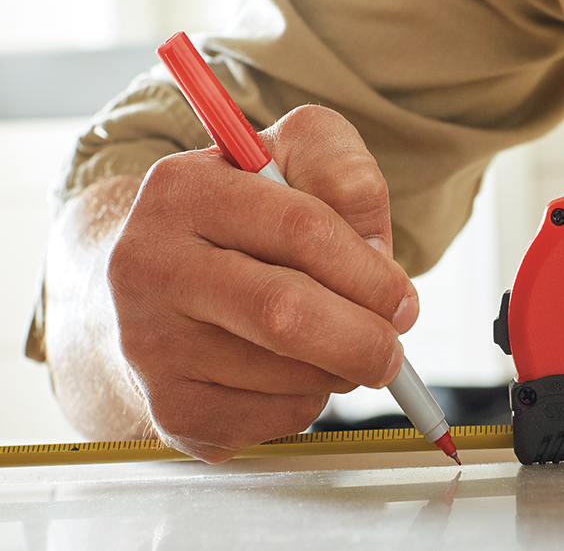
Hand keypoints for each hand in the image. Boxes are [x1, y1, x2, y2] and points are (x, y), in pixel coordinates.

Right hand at [108, 105, 417, 461]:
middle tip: (392, 347)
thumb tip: (378, 257)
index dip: (371, 273)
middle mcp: (149, 265)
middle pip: (284, 314)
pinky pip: (273, 420)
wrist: (162, 284)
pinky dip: (308, 402)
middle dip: (363, 338)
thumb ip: (346, 174)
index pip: (303, 230)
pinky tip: (289, 371)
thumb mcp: (296, 157)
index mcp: (183, 189)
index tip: (401, 297)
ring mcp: (150, 344)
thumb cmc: (247, 218)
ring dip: (338, 370)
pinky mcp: (169, 408)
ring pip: (287, 376)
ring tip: (331, 343)